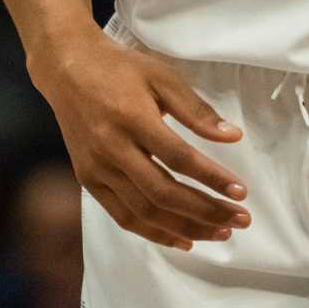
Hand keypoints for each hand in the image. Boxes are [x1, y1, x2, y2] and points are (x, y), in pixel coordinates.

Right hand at [30, 22, 248, 251]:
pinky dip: (154, 232)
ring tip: (220, 232)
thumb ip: (196, 110)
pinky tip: (183, 238)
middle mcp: (112, 148)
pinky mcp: (88, 180)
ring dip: (186, 227)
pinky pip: (123, 216)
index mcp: (132, 118)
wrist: (67, 69)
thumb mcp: (162, 76)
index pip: (179, 158)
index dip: (211, 179)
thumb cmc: (120, 69)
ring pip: (144, 211)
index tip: (241, 192)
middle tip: (240, 220)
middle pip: (163, 193)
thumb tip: (232, 137)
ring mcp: (96, 168)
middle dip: (206, 211)